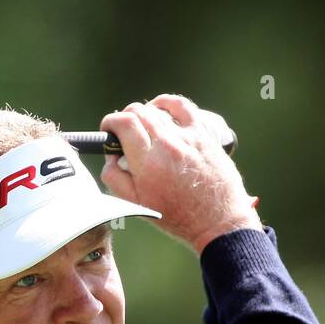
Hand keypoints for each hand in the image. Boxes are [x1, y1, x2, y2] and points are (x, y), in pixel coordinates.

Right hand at [100, 94, 260, 254]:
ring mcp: (188, 136)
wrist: (217, 220)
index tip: (107, 130)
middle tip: (121, 132)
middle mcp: (167, 144)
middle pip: (137, 112)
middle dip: (123, 118)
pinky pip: (183, 106)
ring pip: (157, 109)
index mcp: (147, 162)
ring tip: (140, 127)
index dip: (109, 122)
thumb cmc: (176, 216)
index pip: (122, 123)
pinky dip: (168, 103)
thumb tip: (110, 156)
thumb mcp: (136, 204)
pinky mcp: (203, 134)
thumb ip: (115, 178)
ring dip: (143, 113)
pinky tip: (161, 109)